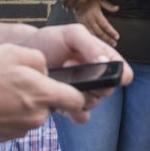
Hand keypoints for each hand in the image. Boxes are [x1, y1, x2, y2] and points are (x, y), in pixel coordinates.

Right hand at [0, 42, 105, 138]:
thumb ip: (38, 60)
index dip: (79, 92)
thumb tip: (45, 70)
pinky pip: (13, 122)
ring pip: (31, 114)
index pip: (77, 100)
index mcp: (42, 95)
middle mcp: (35, 117)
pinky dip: (6, 113)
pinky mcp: (3, 137)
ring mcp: (19, 130)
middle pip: (50, 105)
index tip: (74, 86)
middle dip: (40, 94)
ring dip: (21, 103)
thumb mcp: (11, 53)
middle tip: (16, 79)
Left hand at [13, 23, 133, 121]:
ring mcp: (83, 93)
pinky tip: (58, 98)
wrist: (26, 53)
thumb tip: (107, 64)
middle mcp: (97, 78)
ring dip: (76, 93)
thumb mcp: (72, 34)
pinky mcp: (69, 106)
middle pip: (108, 92)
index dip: (114, 74)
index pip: (123, 75)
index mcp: (104, 60)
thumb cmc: (50, 40)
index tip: (94, 64)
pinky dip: (71, 111)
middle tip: (68, 65)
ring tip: (59, 78)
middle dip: (90, 81)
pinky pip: (80, 116)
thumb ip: (91, 45)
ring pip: (92, 104)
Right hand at [75, 0, 119, 46]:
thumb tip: (117, 8)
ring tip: (108, 44)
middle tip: (114, 43)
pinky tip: (98, 42)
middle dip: (108, 38)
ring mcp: (84, 22)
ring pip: (93, 34)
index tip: (117, 36)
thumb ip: (108, 6)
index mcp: (95, 12)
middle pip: (100, 32)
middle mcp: (89, 18)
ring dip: (101, 40)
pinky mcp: (80, 24)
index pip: (105, 25)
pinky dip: (93, 38)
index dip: (111, 32)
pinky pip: (87, 33)